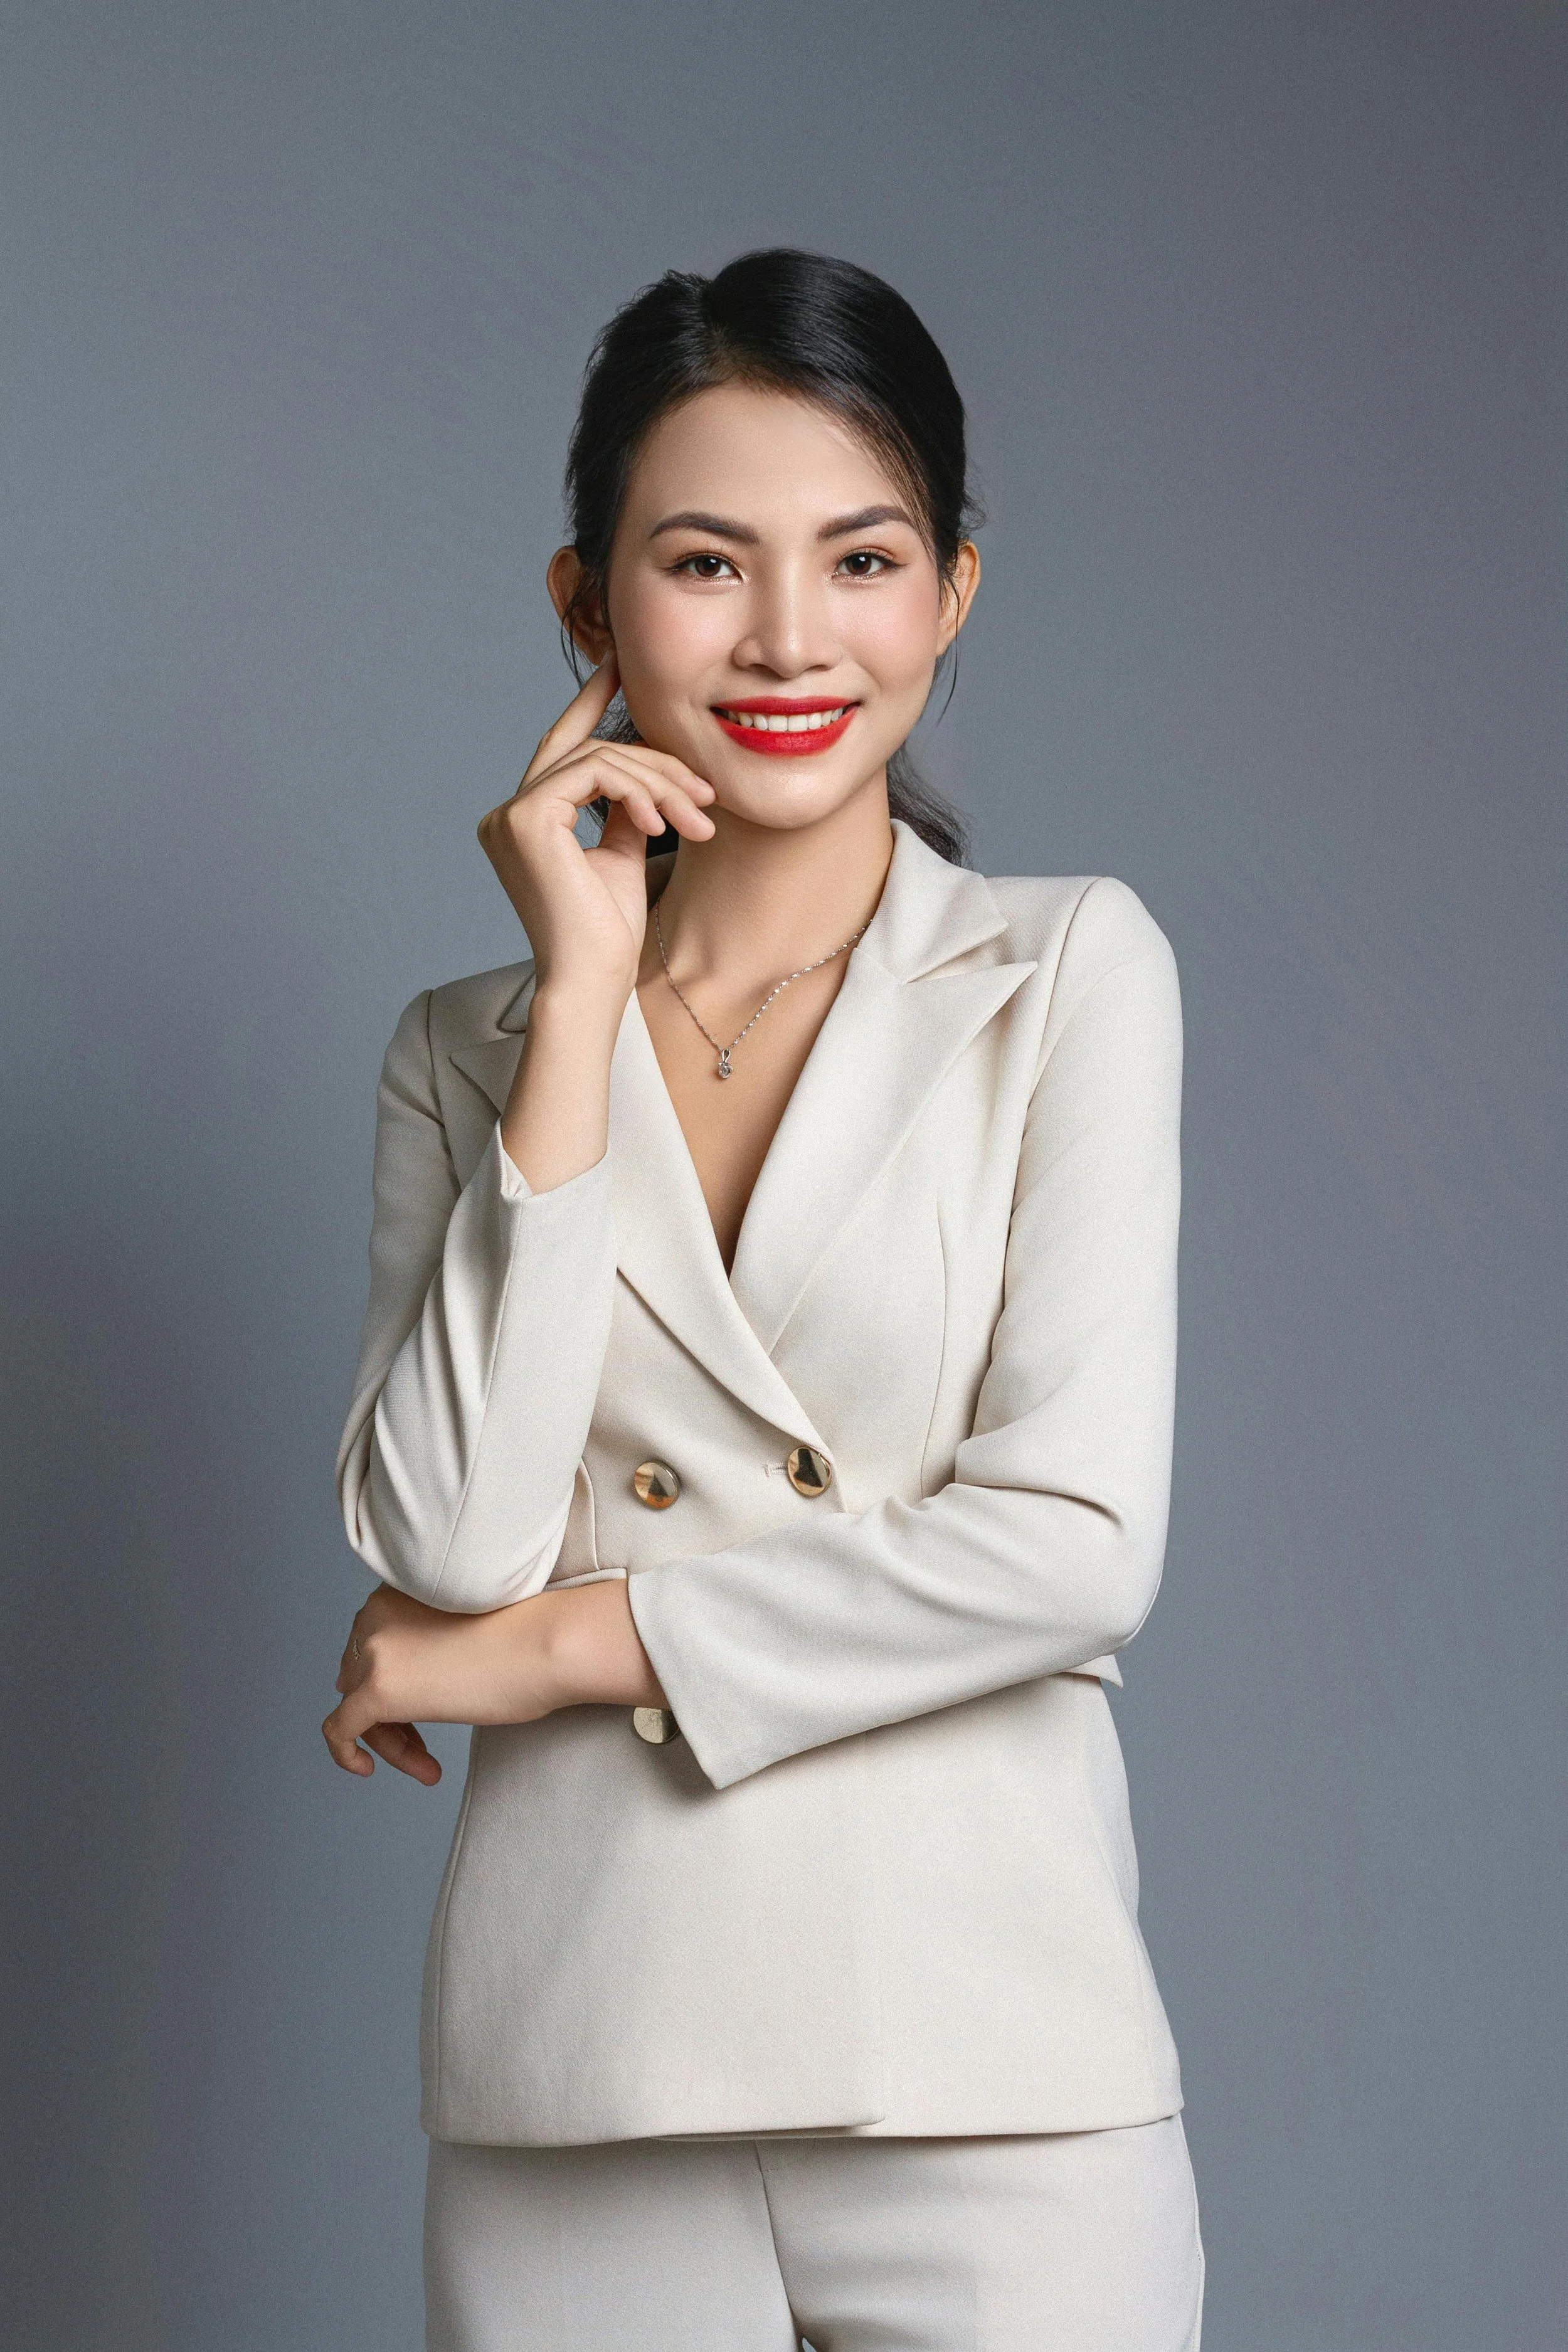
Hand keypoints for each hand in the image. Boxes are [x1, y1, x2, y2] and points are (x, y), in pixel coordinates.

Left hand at [321, 1580, 665, 1781]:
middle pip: (360, 1677)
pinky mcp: (378, 1690)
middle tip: (425, 1747)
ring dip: (390, 1741)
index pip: (372, 1644)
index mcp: (399, 1589)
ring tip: (426, 1766)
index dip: (395, 1683)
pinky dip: (345, 1753)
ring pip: (356, 1706)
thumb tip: (391, 1684)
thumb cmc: (528, 1636)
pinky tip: (365, 1769)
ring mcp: (375, 1651)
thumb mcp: (461, 1627)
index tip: (426, 1711)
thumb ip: (423, 1643)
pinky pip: (338, 1730)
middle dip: (391, 1716)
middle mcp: (376, 1614)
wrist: (549, 1643)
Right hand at [477, 656, 715, 1005]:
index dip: (590, 701)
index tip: (621, 665)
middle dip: (656, 764)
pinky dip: (634, 791)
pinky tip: (660, 823)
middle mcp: (508, 813)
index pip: (564, 748)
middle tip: (705, 793)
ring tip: (696, 819)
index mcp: (526, 821)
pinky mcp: (525, 818)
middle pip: (591, 752)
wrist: (594, 979)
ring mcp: (510, 815)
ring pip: (597, 759)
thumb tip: (644, 777)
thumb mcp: (621, 855)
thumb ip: (623, 810)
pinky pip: (592, 774)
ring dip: (658, 783)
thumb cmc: (607, 933)